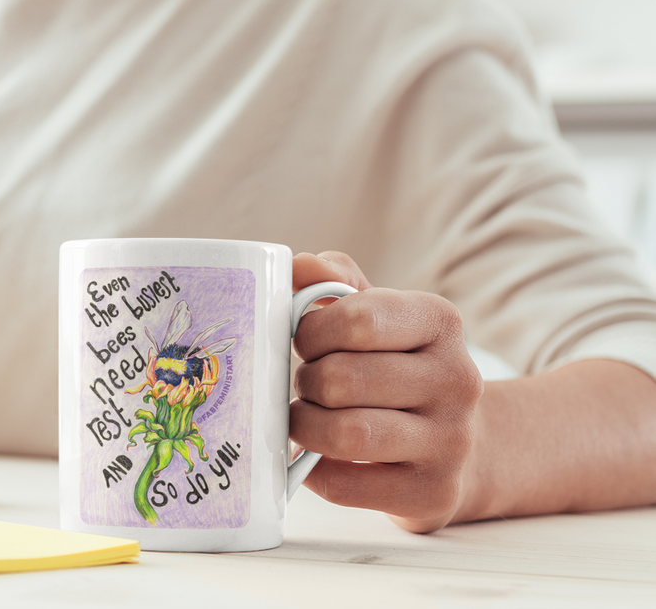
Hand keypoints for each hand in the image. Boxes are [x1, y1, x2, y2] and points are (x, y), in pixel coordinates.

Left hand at [289, 251, 483, 532]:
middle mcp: (457, 379)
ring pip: (346, 434)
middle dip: (307, 382)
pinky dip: (315, 471)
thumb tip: (300, 266)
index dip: (312, 332)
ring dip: (306, 426)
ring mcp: (451, 441)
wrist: (460, 443)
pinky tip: (317, 458)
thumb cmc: (395, 365)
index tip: (306, 342)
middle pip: (342, 379)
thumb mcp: (375, 312)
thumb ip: (332, 280)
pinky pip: (346, 485)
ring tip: (306, 418)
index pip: (357, 319)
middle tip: (307, 385)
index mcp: (439, 321)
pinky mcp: (433, 493)